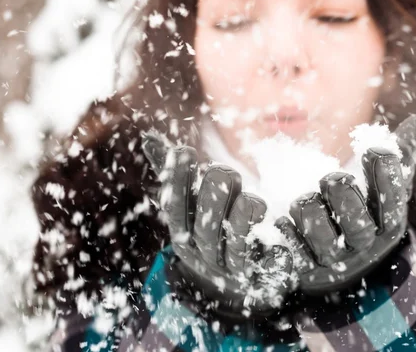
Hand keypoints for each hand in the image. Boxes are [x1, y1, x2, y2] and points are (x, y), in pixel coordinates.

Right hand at [142, 134, 292, 318]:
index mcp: (185, 233)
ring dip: (238, 216)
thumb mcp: (195, 200)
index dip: (177, 181)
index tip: (184, 151)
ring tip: (248, 195)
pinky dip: (262, 236)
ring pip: (230, 244)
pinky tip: (267, 215)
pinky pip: (259, 257)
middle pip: (203, 228)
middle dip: (212, 197)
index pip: (174, 208)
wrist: (246, 277)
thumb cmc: (217, 226)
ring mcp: (229, 267)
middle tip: (223, 171)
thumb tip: (148, 138)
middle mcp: (203, 253)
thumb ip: (174, 173)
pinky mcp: (257, 272)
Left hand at [277, 115, 415, 294]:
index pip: (392, 203)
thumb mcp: (385, 186)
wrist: (345, 264)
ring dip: (313, 215)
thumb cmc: (366, 210)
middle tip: (333, 178)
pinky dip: (288, 237)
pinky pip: (296, 257)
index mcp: (387, 223)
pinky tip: (281, 220)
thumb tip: (414, 122)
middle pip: (357, 226)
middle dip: (344, 197)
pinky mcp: (307, 270)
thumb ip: (399, 156)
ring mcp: (335, 260)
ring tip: (304, 199)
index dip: (386, 177)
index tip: (375, 150)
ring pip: (324, 241)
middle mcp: (363, 244)